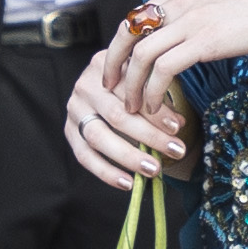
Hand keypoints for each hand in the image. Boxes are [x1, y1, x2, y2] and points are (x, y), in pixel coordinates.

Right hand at [65, 30, 188, 192]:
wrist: (106, 89)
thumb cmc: (135, 85)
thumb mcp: (147, 81)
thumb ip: (159, 98)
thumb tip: (178, 124)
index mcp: (106, 64)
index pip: (131, 90)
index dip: (155, 110)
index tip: (177, 127)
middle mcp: (85, 85)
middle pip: (116, 114)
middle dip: (148, 135)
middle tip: (175, 151)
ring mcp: (74, 108)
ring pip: (98, 136)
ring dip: (128, 156)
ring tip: (154, 170)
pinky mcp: (69, 131)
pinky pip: (84, 156)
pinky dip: (106, 172)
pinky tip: (127, 183)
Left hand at [111, 0, 247, 106]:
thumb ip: (204, 10)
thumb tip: (195, 32)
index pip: (139, 14)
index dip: (124, 42)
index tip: (121, 65)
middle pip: (129, 31)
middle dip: (115, 62)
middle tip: (111, 87)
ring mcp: (191, 18)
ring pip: (142, 54)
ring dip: (133, 85)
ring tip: (134, 107)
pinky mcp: (205, 40)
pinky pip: (163, 69)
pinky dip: (153, 91)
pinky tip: (156, 107)